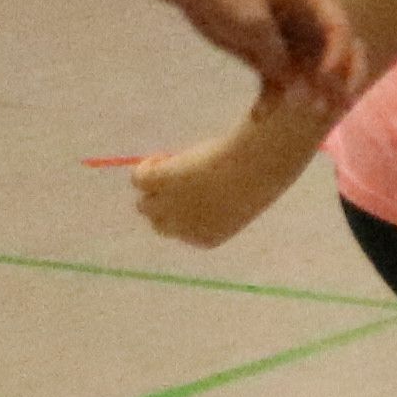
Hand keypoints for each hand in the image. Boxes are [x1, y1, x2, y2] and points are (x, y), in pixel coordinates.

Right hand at [131, 94, 320, 249]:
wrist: (255, 168)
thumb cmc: (258, 178)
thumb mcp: (238, 194)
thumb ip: (217, 196)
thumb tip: (195, 182)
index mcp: (205, 238)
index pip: (178, 232)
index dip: (179, 211)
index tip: (188, 191)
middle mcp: (182, 228)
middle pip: (156, 221)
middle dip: (162, 202)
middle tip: (176, 178)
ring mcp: (170, 206)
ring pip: (144, 204)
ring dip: (152, 187)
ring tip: (171, 166)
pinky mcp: (161, 182)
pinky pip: (138, 178)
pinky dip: (147, 167)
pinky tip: (165, 157)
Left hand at [177, 0, 359, 108]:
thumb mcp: (252, 22)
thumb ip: (276, 56)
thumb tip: (297, 91)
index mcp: (312, 0)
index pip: (339, 29)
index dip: (339, 55)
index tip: (324, 76)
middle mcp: (309, 23)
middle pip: (340, 55)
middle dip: (342, 81)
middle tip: (340, 106)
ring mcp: (291, 42)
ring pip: (312, 76)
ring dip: (313, 96)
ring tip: (313, 115)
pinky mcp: (271, 58)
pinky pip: (279, 83)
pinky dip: (271, 99)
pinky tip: (257, 116)